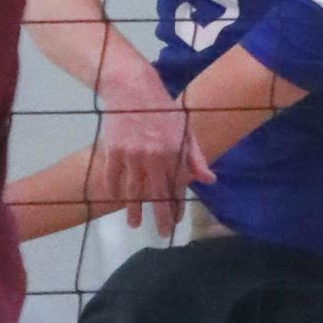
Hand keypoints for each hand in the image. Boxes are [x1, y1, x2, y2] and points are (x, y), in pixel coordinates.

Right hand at [94, 67, 215, 235]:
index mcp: (174, 151)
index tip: (177, 219)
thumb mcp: (184, 129)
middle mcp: (154, 156)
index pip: (178, 187)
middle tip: (162, 234)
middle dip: (161, 217)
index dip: (178, 205)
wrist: (132, 88)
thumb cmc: (161, 108)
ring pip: (133, 191)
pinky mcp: (113, 150)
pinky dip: (114, 191)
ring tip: (135, 224)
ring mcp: (132, 155)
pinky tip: (116, 199)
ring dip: (134, 211)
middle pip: (157, 195)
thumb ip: (195, 156)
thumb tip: (209, 180)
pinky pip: (113, 178)